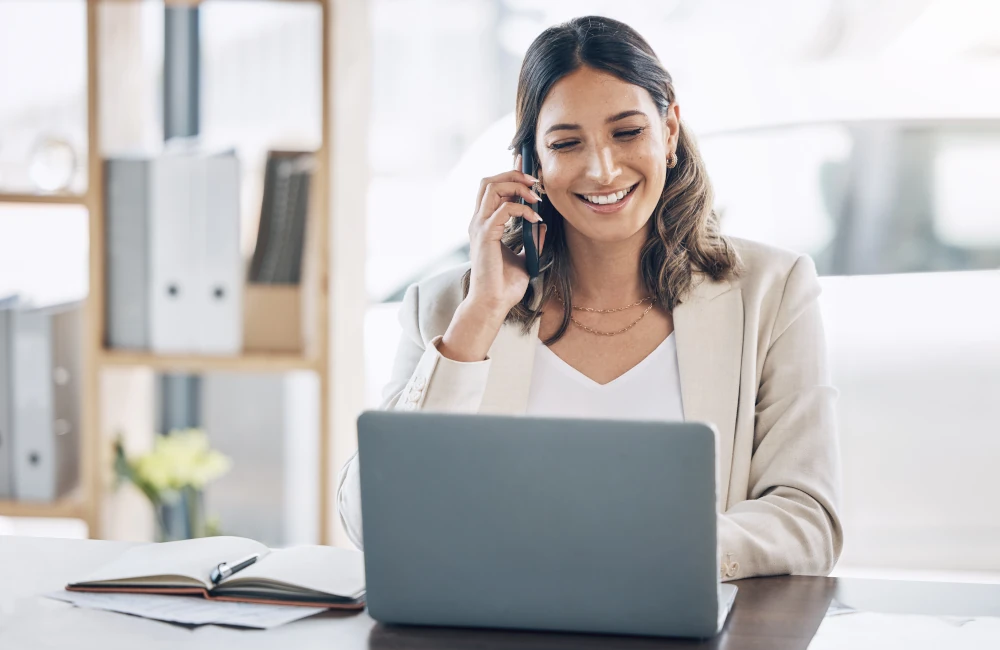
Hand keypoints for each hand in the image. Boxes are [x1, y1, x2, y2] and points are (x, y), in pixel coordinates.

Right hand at [466, 153, 546, 318]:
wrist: (493, 304)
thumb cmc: (505, 285)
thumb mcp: (524, 257)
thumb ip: (531, 239)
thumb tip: (542, 224)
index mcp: (485, 224)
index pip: (493, 188)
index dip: (509, 173)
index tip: (527, 167)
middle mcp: (479, 221)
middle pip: (488, 180)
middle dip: (513, 174)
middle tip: (535, 182)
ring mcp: (480, 227)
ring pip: (492, 187)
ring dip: (516, 186)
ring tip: (535, 196)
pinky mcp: (486, 236)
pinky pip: (504, 210)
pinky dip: (522, 209)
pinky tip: (535, 218)